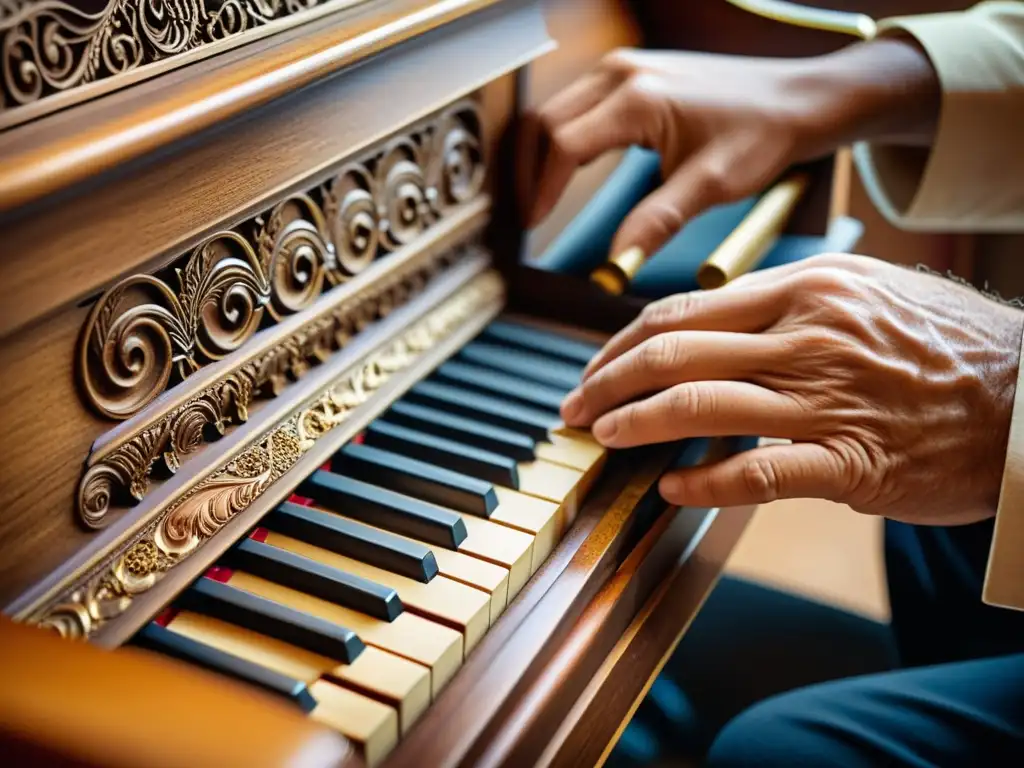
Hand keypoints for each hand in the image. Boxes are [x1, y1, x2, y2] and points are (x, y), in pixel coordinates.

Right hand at [519, 40, 938, 259]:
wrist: (797, 100)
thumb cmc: (761, 136)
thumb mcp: (710, 187)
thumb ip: (655, 223)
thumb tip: (613, 265)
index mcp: (637, 98)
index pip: (561, 145)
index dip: (541, 190)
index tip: (532, 225)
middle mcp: (623, 73)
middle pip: (544, 123)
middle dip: (528, 172)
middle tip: (524, 217)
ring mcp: (625, 68)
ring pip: (555, 110)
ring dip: (540, 154)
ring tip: (538, 200)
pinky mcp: (632, 74)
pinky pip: (577, 105)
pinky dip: (561, 140)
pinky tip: (565, 172)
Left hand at [560, 255, 1022, 524]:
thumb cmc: (942, 346)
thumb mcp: (864, 293)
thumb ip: (786, 304)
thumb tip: (709, 322)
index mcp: (805, 289)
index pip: (681, 312)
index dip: (621, 344)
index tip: (593, 369)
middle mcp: (807, 335)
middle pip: (673, 354)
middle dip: (606, 383)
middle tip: (574, 409)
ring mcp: (827, 399)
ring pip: (699, 406)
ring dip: (633, 425)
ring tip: (602, 439)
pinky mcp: (849, 461)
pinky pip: (755, 474)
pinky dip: (702, 482)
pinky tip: (671, 488)